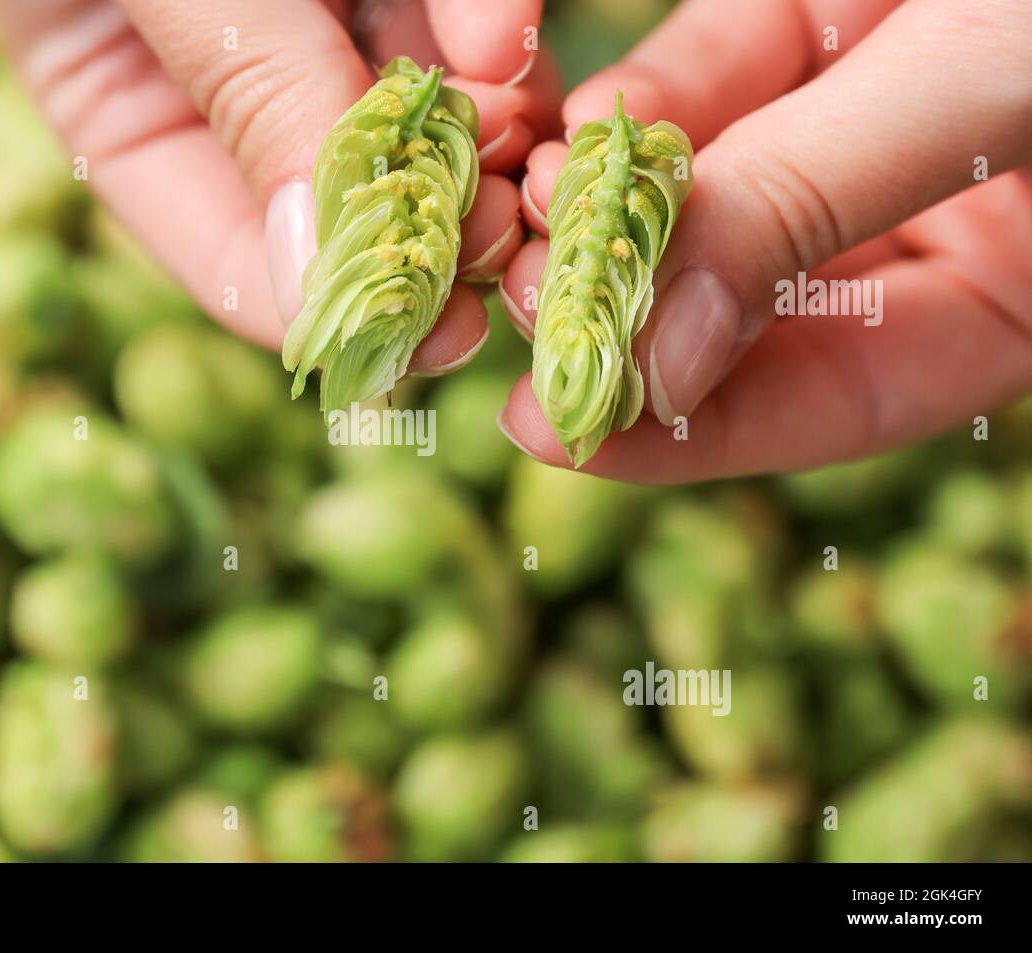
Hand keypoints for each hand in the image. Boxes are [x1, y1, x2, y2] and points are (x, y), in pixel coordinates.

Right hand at [0, 0, 559, 374]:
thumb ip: (243, 90)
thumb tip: (323, 271)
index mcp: (124, 104)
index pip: (232, 256)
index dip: (333, 305)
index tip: (432, 333)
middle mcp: (226, 72)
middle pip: (352, 190)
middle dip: (433, 217)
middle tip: (497, 230)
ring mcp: (322, 9)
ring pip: (427, 101)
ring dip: (483, 117)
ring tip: (508, 102)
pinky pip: (458, 12)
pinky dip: (490, 21)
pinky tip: (502, 29)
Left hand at [499, 0, 1031, 481]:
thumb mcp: (991, 75)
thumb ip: (821, 200)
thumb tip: (661, 361)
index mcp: (1014, 285)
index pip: (843, 390)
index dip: (702, 426)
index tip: (568, 434)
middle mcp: (935, 214)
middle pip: (759, 304)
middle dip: (632, 314)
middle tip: (521, 319)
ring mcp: (872, 113)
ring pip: (718, 194)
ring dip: (610, 212)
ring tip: (522, 221)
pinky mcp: (820, 14)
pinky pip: (716, 79)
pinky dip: (645, 107)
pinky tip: (576, 132)